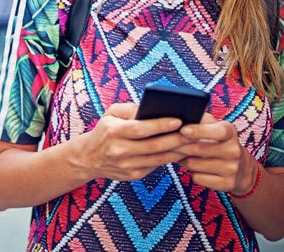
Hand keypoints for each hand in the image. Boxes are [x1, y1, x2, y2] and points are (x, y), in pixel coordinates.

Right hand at [73, 102, 192, 180]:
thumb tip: (154, 107)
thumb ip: (131, 108)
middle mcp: (120, 150)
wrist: (88, 158)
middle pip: (154, 146)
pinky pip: (157, 166)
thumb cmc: (105, 130)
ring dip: (178, 150)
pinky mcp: (133, 175)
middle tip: (195, 131)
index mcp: (114, 132)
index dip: (160, 125)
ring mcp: (127, 165)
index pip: (140, 129)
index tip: (178, 120)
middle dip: (177, 139)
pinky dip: (171, 158)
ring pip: (159, 158)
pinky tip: (183, 151)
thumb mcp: (111, 113)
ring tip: (194, 142)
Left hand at [174, 113, 257, 193]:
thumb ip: (199, 121)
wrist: (242, 168)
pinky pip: (197, 178)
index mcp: (230, 132)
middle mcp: (233, 151)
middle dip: (178, 145)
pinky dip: (190, 172)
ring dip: (182, 159)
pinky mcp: (226, 184)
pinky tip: (192, 167)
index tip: (182, 130)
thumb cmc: (219, 141)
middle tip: (165, 142)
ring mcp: (231, 169)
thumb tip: (176, 118)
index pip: (217, 132)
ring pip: (194, 164)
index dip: (199, 131)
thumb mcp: (214, 127)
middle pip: (198, 149)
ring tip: (179, 154)